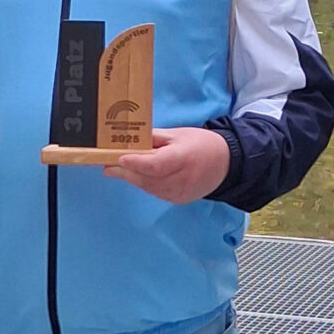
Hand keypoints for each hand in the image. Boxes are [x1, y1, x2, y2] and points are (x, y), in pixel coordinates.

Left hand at [101, 127, 230, 204]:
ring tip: (118, 169)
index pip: (156, 165)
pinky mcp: (179, 200)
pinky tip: (139, 176)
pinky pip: (156, 192)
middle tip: (107, 166)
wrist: (226, 164)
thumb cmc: (201, 144)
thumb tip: (130, 140)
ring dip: (132, 178)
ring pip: (149, 187)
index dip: (136, 163)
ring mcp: (181, 192)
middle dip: (125, 172)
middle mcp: (182, 178)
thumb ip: (154, 138)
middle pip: (148, 179)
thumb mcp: (178, 134)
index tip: (119, 158)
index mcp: (184, 158)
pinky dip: (145, 184)